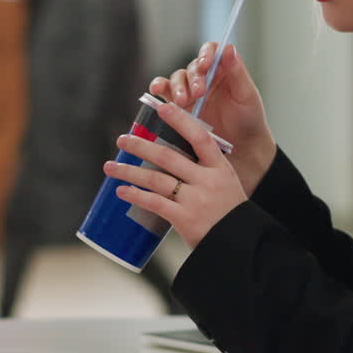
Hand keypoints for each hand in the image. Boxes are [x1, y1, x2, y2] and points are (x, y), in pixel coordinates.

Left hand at [104, 102, 248, 248]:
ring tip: (111, 167)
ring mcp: (195, 200)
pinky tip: (122, 191)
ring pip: (156, 179)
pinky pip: (155, 203)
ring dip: (130, 171)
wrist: (242, 245)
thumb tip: (176, 157)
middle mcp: (207, 180)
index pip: (199, 137)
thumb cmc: (231, 214)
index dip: (180, 120)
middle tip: (122, 139)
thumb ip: (206, 170)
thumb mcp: (227, 184)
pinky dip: (136, 196)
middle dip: (142, 146)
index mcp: (220, 168)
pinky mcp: (185, 219)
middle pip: (169, 157)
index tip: (162, 107)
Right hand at [149, 43, 275, 195]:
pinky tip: (155, 91)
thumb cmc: (248, 120)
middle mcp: (204, 77)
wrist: (241, 150)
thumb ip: (237, 72)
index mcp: (222, 69)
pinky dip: (158, 87)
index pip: (211, 51)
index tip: (205, 65)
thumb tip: (229, 47)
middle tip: (199, 93)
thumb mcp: (246, 96)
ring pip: (177, 79)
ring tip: (182, 102)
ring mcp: (190, 91)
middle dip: (193, 78)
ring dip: (177, 87)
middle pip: (192, 67)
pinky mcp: (178, 106)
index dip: (206, 54)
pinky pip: (164, 92)